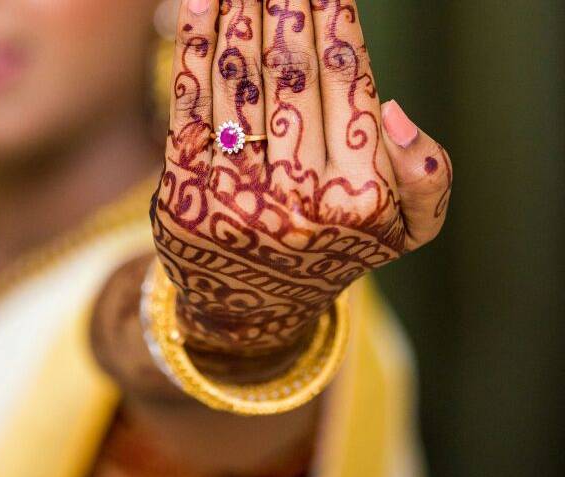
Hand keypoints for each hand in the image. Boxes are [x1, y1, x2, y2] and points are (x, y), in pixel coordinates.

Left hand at [151, 0, 451, 356]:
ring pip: (240, 83)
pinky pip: (190, 106)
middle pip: (292, 76)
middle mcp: (297, 199)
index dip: (336, 24)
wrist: (252, 310)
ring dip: (241, 16)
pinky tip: (202, 2)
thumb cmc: (331, 254)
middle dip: (287, 9)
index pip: (347, 87)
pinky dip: (193, 48)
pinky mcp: (185, 194)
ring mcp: (236, 197)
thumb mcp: (402, 233)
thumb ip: (425, 178)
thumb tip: (393, 111)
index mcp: (358, 199)